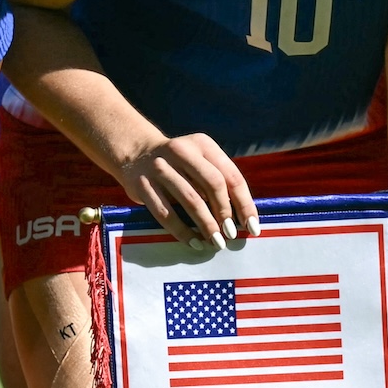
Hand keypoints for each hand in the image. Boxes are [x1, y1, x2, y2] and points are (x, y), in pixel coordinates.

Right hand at [110, 131, 258, 247]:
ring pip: (190, 199)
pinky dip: (182, 231)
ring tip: (216, 242)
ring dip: (206, 225)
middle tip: (231, 234)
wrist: (135, 152)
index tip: (252, 227)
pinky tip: (193, 242)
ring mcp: (160, 167)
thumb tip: (242, 218)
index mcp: (203, 145)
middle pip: (213, 184)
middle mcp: (181, 151)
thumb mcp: (199, 160)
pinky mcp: (142, 185)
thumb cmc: (179, 164)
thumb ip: (218, 180)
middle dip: (225, 212)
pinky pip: (165, 213)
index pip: (230, 175)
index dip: (244, 203)